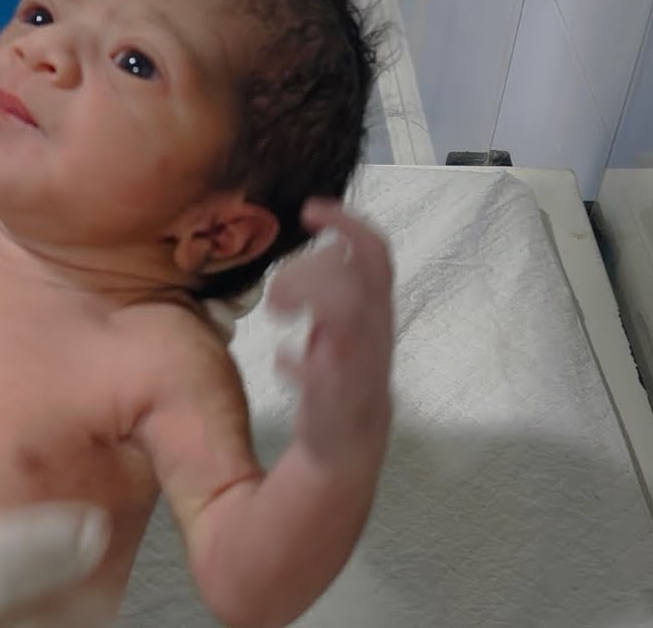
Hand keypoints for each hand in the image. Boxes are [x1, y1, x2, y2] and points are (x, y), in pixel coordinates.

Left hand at [266, 199, 393, 465]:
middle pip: (356, 275)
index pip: (376, 254)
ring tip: (277, 312)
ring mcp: (357, 361)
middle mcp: (372, 331)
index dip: (348, 224)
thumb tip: (320, 250)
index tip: (312, 209)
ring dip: (306, 297)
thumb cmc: (341, 373)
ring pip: (346, 310)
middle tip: (276, 291)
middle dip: (310, 268)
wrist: (348, 442)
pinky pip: (321, 369)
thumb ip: (336, 287)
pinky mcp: (337, 394)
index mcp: (374, 309)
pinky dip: (294, 361)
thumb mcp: (343, 321)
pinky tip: (283, 363)